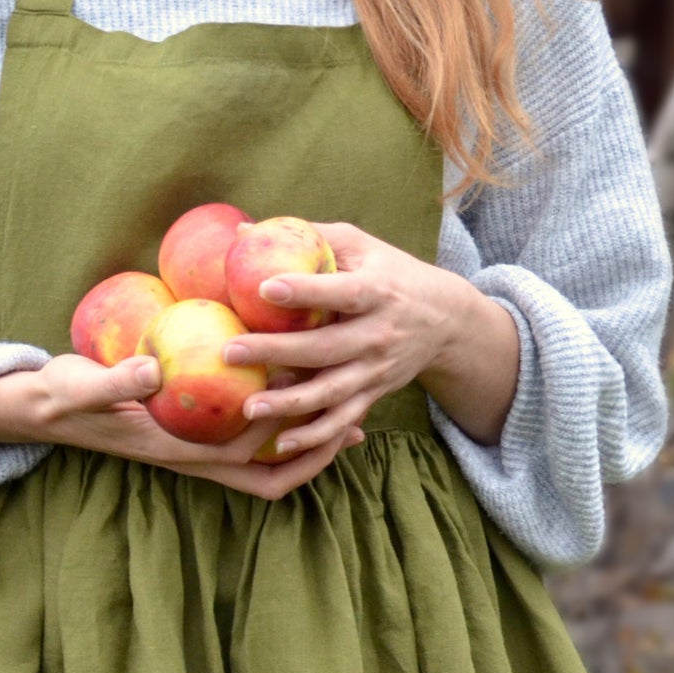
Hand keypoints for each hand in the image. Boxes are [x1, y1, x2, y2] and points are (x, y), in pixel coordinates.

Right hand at [0, 352, 362, 500]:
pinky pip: (242, 434)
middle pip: (270, 474)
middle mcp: (192, 456)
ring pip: (261, 458)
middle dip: (315, 455)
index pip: (250, 461)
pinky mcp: (187, 430)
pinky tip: (288, 383)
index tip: (326, 412)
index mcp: (177, 451)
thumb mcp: (83, 385)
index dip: (293, 444)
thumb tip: (153, 372)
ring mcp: (191, 446)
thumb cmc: (61, 397)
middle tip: (357, 421)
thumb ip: (115, 381)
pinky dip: (272, 418)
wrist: (40, 407)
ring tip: (344, 407)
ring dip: (302, 439)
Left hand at [219, 219, 520, 453]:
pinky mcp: (373, 396)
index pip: (340, 292)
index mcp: (376, 292)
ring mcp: (375, 371)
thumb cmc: (388, 273)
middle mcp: (377, 335)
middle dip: (276, 351)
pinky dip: (314, 436)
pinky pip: (341, 421)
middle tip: (229, 351)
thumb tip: (241, 229)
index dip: (305, 291)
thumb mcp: (360, 245)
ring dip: (290, 403)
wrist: (444, 320)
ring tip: (249, 406)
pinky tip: (279, 443)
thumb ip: (308, 236)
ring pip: (330, 392)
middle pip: (324, 348)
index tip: (265, 288)